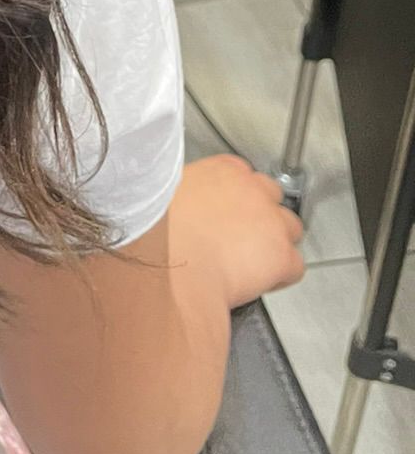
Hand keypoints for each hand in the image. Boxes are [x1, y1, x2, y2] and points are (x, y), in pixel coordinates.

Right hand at [172, 154, 305, 310]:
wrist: (169, 264)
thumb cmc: (159, 234)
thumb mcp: (168, 194)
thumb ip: (189, 191)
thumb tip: (189, 204)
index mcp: (224, 170)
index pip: (245, 176)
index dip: (237, 197)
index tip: (227, 210)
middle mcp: (253, 190)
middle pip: (272, 198)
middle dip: (261, 216)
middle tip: (240, 237)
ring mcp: (272, 222)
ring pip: (290, 228)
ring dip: (276, 242)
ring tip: (251, 261)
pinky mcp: (282, 256)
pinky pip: (295, 267)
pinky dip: (280, 276)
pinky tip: (258, 282)